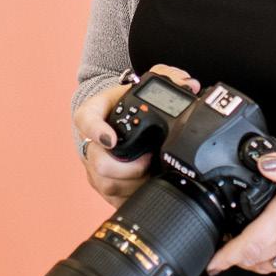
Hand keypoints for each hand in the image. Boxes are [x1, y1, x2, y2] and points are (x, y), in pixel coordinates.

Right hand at [73, 64, 200, 208]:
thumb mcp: (143, 85)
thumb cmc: (127, 102)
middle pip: (98, 162)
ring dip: (133, 183)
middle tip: (148, 161)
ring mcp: (95, 166)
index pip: (86, 119)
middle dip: (126, 168)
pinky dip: (133, 195)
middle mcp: (91, 142)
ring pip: (107, 184)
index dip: (96, 131)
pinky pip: (113, 198)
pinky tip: (148, 186)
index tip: (111, 139)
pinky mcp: (102, 184)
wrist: (116, 117)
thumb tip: (189, 84)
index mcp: (94, 113)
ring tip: (152, 173)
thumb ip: (167, 76)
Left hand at [205, 146, 275, 275]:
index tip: (208, 261)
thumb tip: (263, 163)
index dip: (225, 256)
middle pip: (253, 259)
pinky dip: (267, 256)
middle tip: (214, 246)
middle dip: (230, 258)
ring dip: (247, 258)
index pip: (250, 245)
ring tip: (234, 244)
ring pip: (268, 262)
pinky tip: (266, 239)